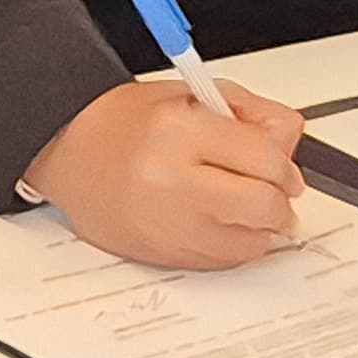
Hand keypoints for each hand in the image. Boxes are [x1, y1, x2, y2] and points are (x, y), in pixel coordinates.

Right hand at [19, 77, 310, 271]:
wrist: (66, 151)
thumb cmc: (122, 122)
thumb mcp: (189, 96)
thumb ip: (249, 112)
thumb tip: (290, 139)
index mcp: (179, 134)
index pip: (265, 159)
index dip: (284, 164)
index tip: (282, 165)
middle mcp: (173, 184)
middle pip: (265, 207)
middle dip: (279, 199)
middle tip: (273, 188)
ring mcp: (169, 227)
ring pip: (252, 243)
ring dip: (261, 226)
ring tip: (241, 202)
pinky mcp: (165, 257)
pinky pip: (226, 262)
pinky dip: (234, 243)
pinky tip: (217, 219)